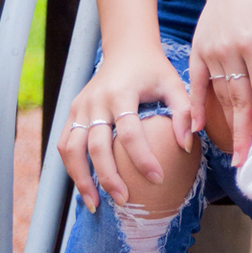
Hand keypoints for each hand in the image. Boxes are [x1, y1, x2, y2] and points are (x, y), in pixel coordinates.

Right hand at [60, 46, 190, 211]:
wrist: (127, 48)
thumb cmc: (153, 69)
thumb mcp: (173, 83)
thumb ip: (183, 112)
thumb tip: (186, 146)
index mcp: (122, 92)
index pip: (130, 132)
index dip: (143, 159)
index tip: (157, 179)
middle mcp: (96, 100)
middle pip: (96, 146)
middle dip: (109, 177)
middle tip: (124, 200)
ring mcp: (80, 106)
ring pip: (72, 149)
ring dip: (82, 179)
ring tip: (96, 204)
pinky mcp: (72, 111)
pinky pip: (65, 144)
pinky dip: (71, 167)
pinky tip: (85, 186)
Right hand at [190, 0, 251, 164]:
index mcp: (251, 38)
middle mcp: (228, 48)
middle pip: (239, 98)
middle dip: (243, 132)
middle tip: (245, 162)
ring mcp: (210, 51)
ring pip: (221, 94)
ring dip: (227, 124)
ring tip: (233, 152)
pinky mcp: (199, 49)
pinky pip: (196, 82)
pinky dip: (196, 106)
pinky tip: (198, 129)